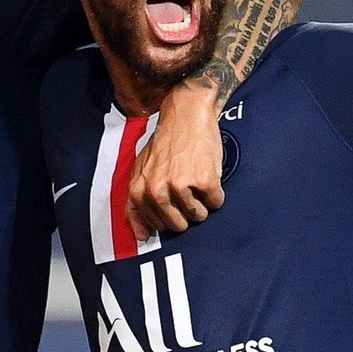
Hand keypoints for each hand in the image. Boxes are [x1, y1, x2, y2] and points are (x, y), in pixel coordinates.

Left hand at [126, 90, 224, 238]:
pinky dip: (216, 193)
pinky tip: (208, 174)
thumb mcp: (140, 171)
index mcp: (139, 191)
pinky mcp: (204, 181)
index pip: (156, 226)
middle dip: (185, 212)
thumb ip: (136, 204)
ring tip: (196, 180)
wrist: (185, 115)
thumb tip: (142, 236)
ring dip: (202, 203)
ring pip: (198, 217)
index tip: (172, 203)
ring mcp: (181, 187)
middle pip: (179, 226)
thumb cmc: (164, 144)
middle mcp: (157, 191)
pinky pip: (216, 203)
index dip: (168, 216)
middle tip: (186, 189)